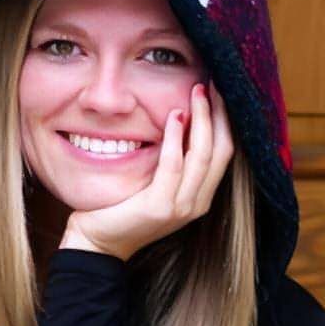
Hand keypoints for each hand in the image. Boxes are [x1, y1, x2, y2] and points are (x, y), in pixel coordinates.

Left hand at [58, 81, 234, 263]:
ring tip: (196, 91)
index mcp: (200, 197)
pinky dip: (175, 137)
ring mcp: (180, 208)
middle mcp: (197, 204)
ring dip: (202, 118)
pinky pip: (174, 165)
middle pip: (220, 150)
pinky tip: (174, 115)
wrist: (99, 242)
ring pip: (202, 155)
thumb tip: (182, 116)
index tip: (218, 91)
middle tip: (211, 83)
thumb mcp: (157, 182)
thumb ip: (174, 160)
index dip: (224, 120)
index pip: (224, 153)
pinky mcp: (159, 207)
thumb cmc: (124, 207)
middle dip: (218, 114)